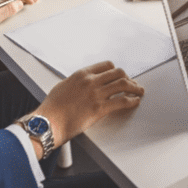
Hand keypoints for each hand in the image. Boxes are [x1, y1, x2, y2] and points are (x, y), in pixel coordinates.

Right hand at [29, 61, 143, 150]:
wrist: (48, 122)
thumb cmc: (52, 108)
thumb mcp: (63, 86)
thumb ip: (76, 83)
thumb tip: (83, 85)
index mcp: (82, 74)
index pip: (107, 65)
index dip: (116, 71)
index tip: (121, 76)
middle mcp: (91, 81)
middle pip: (118, 73)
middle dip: (128, 78)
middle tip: (133, 84)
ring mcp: (96, 94)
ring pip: (123, 84)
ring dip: (135, 87)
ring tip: (139, 91)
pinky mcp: (99, 108)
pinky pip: (122, 101)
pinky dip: (132, 100)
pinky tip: (135, 102)